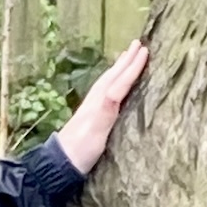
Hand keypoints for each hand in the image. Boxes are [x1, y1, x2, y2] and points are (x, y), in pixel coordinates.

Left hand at [55, 39, 148, 174]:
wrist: (61, 163)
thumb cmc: (81, 149)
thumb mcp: (96, 132)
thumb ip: (105, 111)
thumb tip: (115, 91)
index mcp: (100, 103)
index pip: (120, 81)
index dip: (132, 67)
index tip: (144, 50)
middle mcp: (96, 101)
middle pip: (113, 76)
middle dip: (126, 61)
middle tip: (138, 43)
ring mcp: (92, 108)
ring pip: (108, 81)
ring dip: (119, 68)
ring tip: (127, 56)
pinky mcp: (91, 116)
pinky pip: (106, 92)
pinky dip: (113, 82)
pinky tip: (114, 84)